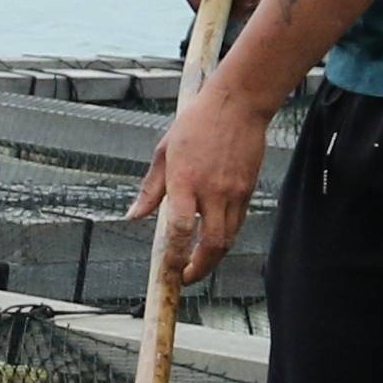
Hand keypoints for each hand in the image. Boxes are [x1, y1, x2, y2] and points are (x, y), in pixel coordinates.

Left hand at [126, 80, 274, 290]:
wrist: (238, 104)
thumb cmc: (196, 123)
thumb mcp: (163, 152)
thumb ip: (150, 189)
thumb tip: (134, 215)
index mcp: (185, 181)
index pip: (181, 229)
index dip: (176, 256)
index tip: (169, 269)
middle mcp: (212, 191)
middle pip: (212, 244)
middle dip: (199, 269)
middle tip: (185, 278)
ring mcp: (234, 192)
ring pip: (228, 239)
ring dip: (213, 258)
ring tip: (197, 264)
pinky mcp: (248, 190)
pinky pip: (238, 223)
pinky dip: (225, 237)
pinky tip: (212, 239)